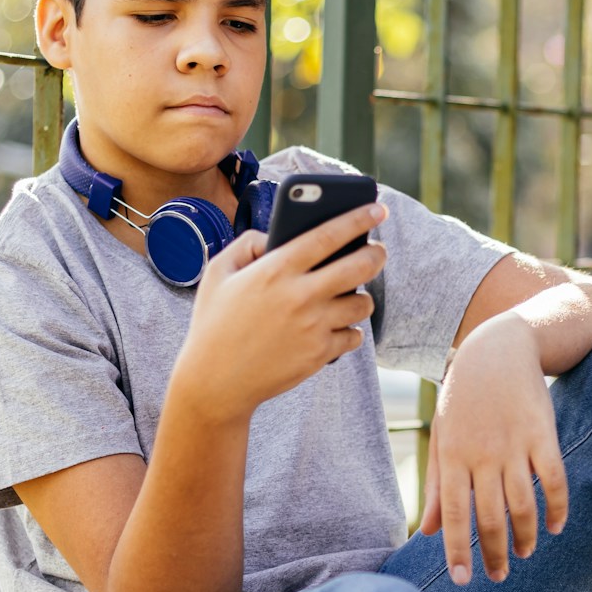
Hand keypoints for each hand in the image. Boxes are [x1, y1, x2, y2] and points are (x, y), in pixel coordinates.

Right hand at [172, 200, 387, 420]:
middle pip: (360, 266)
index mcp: (276, 269)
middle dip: (376, 254)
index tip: (378, 209)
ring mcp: (314, 327)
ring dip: (362, 297)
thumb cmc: (213, 324)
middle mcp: (300, 295)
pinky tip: (338, 327)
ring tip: (351, 294)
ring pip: (363, 304)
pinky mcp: (320, 354)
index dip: (358, 218)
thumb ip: (246, 244)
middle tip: (378, 250)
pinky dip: (349, 331)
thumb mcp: (218, 274)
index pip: (329, 235)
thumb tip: (273, 235)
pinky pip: (354, 337)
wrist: (215, 382)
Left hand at [418, 314, 568, 582]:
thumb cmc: (464, 399)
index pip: (454, 515)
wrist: (497, 349)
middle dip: (495, 554)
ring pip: (522, 505)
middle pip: (490, 518)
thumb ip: (438, 486)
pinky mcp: (543, 435)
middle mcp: (482, 454)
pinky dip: (557, 507)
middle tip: (499, 577)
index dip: (458, 551)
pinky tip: (555, 526)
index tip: (463, 580)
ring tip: (525, 553)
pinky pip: (554, 480)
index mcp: (452, 456)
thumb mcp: (443, 437)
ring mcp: (514, 445)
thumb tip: (427, 532)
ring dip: (526, 536)